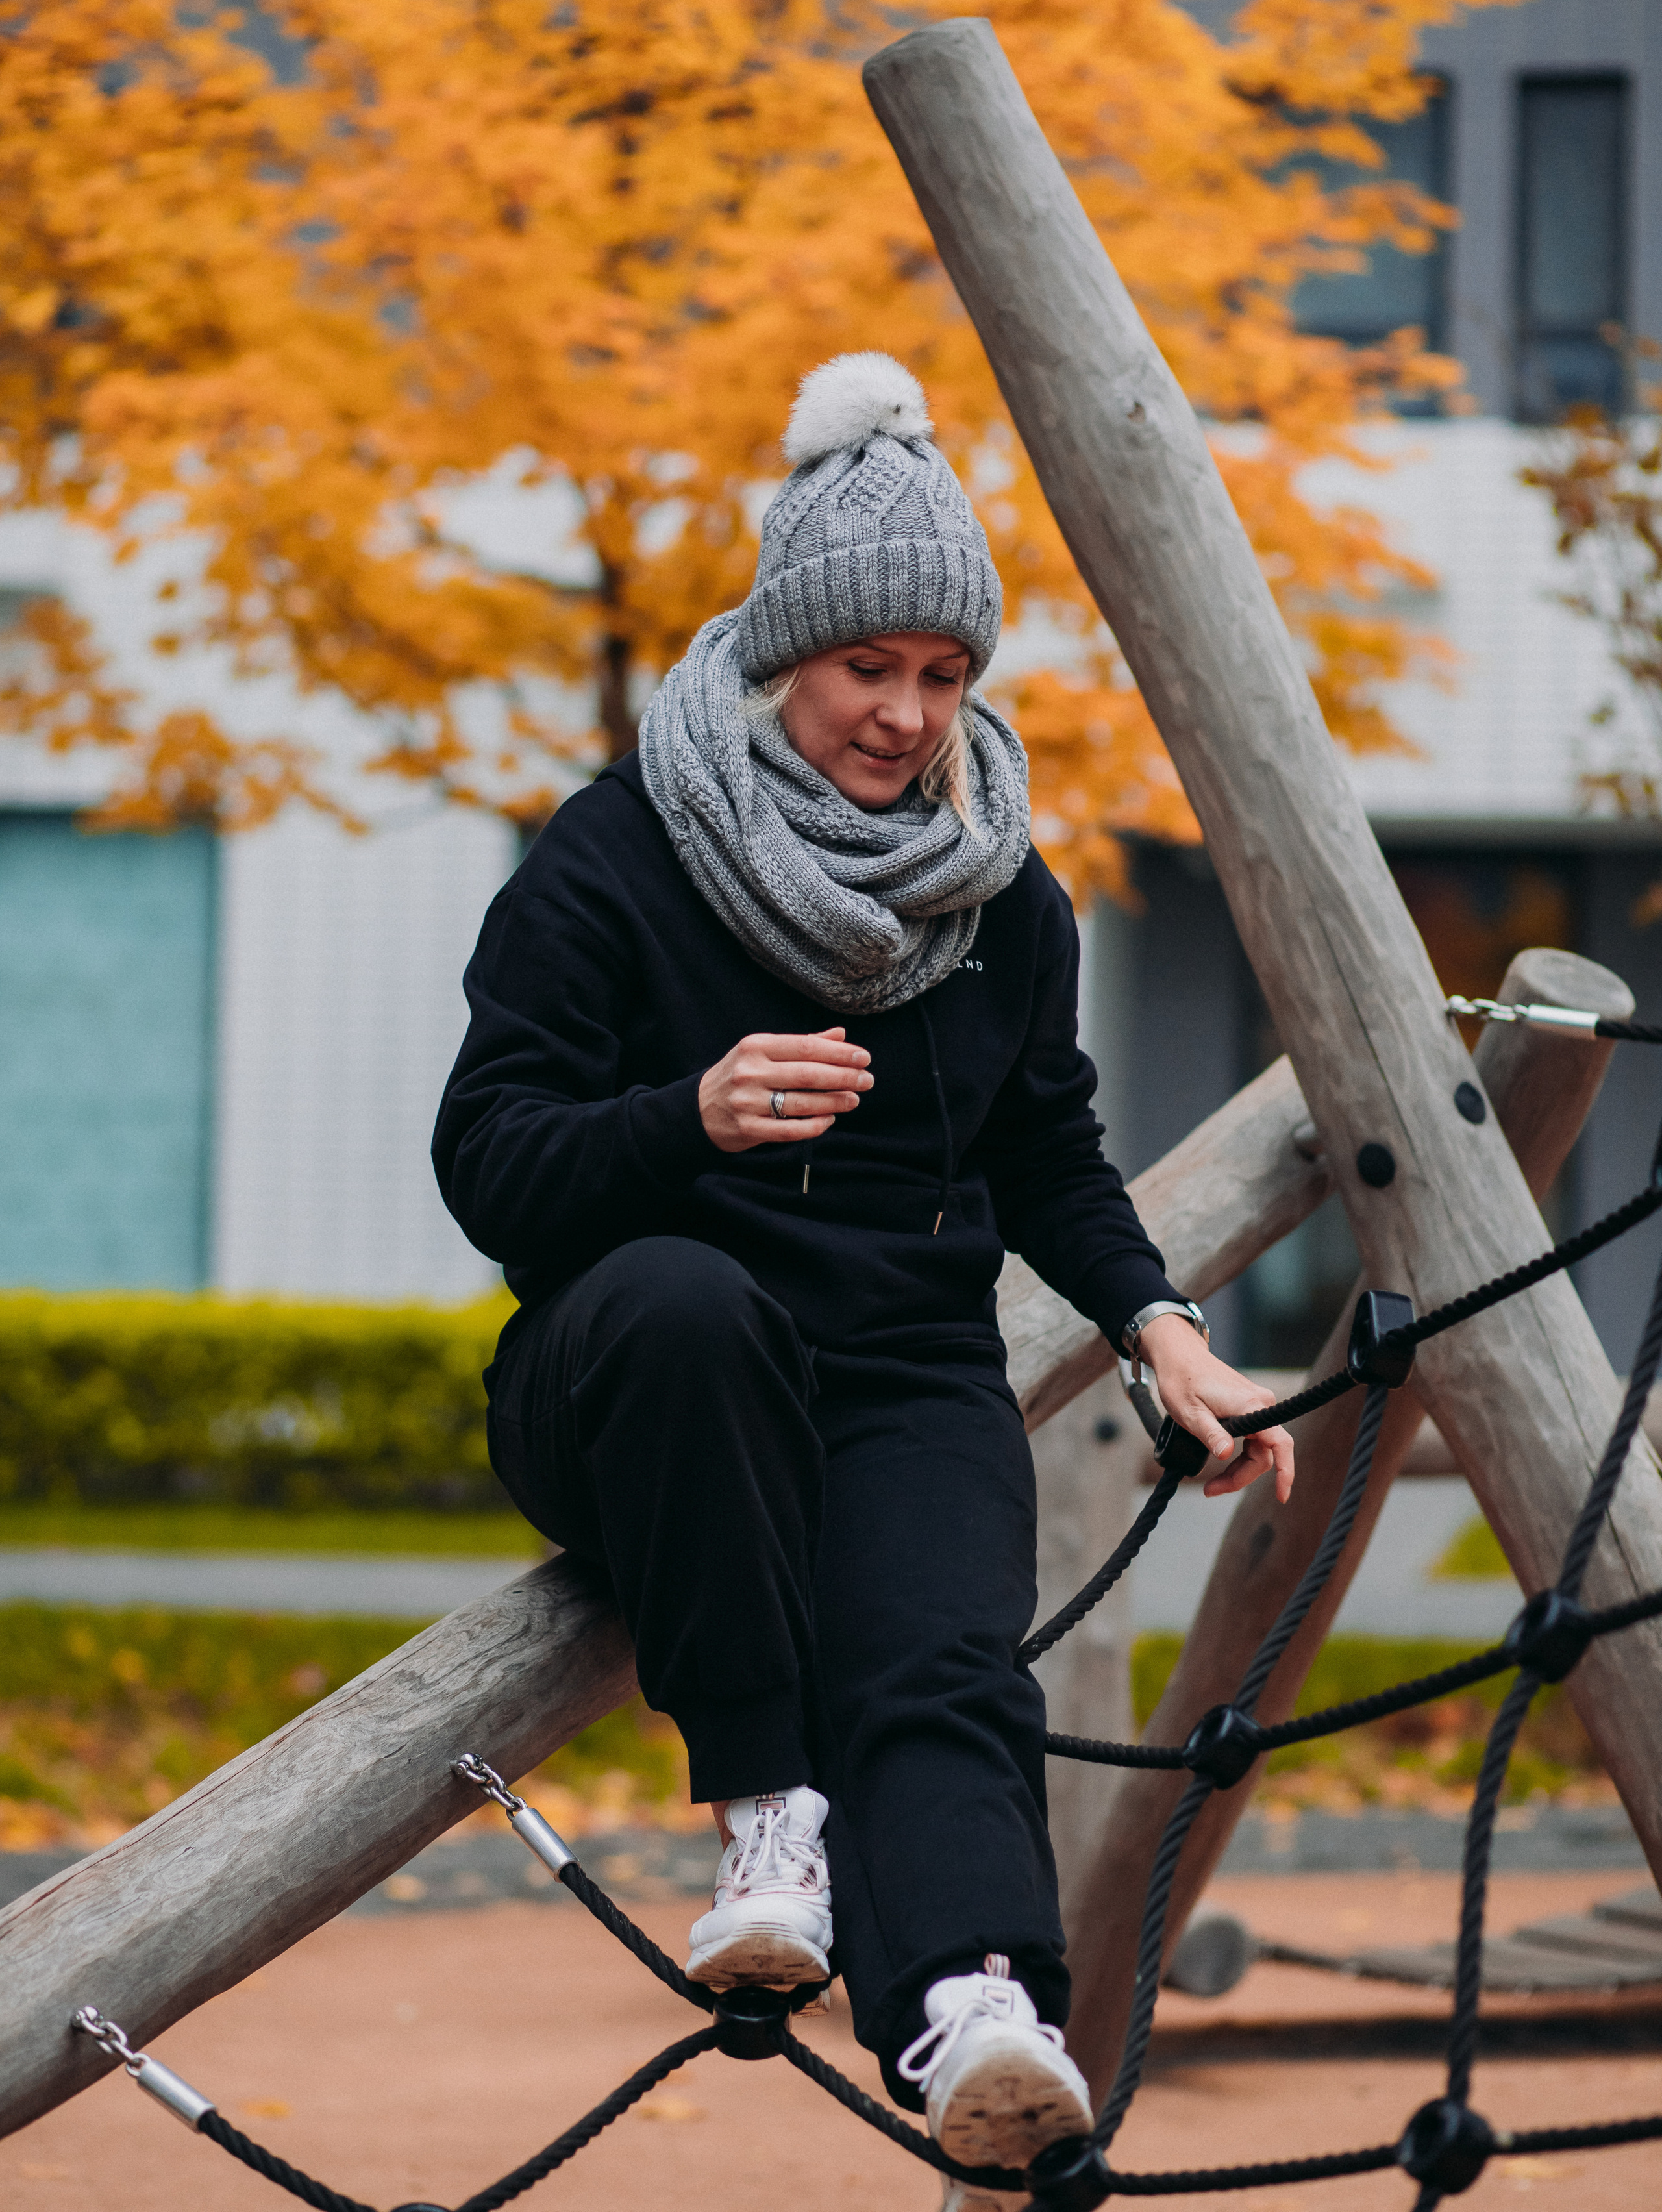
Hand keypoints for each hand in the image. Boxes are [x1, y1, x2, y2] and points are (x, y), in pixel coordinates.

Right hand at [698, 1027, 872, 1153]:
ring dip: (835, 1102)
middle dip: (844, 1077)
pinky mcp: (749, 1129)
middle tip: (867, 1080)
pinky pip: (791, 1130)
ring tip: (854, 1099)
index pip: (807, 1047)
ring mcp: (748, 1102)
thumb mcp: (763, 1052)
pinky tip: (830, 1119)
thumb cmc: (739, 1075)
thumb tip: (841, 1034)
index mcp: (755, 1046)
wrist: (698, 1109)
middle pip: (808, 1074)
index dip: (840, 1053)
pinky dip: (815, 1126)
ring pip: (803, 1104)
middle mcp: (750, 1072)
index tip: (864, 1057)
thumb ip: (802, 1043)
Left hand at [1136, 1314, 1294, 1502]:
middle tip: (1211, 1490)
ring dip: (1239, 1468)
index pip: (1279, 1443)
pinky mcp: (1250, 1405)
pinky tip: (1222, 1460)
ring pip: (1258, 1447)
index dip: (1285, 1471)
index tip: (1282, 1495)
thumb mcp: (1190, 1413)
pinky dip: (1240, 1454)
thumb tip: (1226, 1455)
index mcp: (1249, 1406)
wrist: (1179, 1356)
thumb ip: (1210, 1434)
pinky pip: (1253, 1436)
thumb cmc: (1181, 1381)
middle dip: (1240, 1476)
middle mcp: (1261, 1403)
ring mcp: (1257, 1403)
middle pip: (1264, 1453)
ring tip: (1212, 1484)